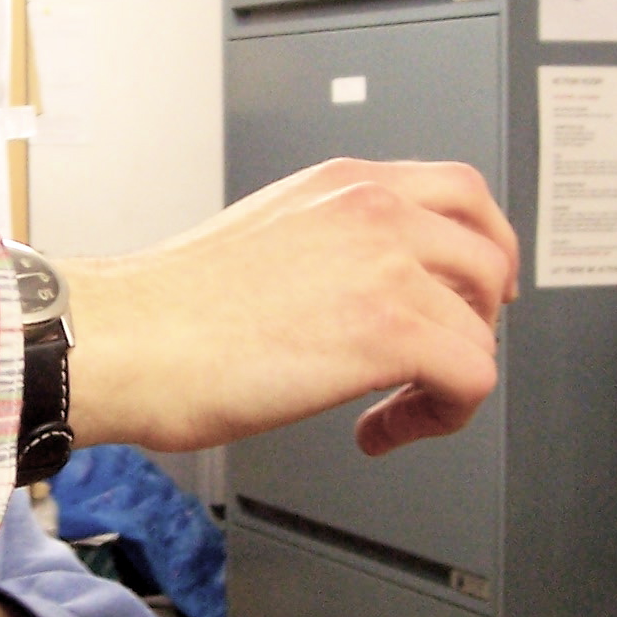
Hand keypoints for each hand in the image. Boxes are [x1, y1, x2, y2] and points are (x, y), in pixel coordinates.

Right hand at [60, 159, 518, 456]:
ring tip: (397, 408)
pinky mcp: (390, 330)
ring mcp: (387, 266)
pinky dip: (438, 419)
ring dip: (451, 379)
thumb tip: (353, 294)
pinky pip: (472, 377)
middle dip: (482, 315)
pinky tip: (379, 430)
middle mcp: (373, 211)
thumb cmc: (165, 310)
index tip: (472, 293)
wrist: (125, 339)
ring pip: (485, 325)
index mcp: (341, 186)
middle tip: (449, 357)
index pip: (459, 192)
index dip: (481, 249)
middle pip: (491, 251)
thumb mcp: (264, 238)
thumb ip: (324, 248)